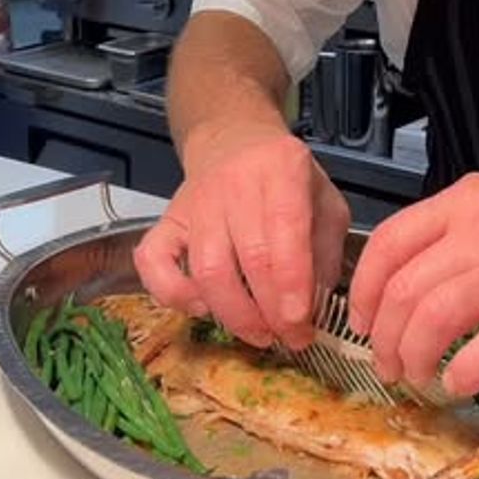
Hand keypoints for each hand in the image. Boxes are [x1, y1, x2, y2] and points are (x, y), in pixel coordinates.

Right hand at [133, 122, 349, 346]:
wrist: (233, 141)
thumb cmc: (282, 177)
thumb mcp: (324, 200)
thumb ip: (325, 250)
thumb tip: (314, 305)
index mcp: (281, 169)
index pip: (285, 230)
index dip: (292, 284)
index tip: (300, 323)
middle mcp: (235, 183)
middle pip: (249, 257)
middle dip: (271, 311)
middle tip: (290, 338)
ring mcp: (196, 203)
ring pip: (207, 269)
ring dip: (234, 314)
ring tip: (259, 333)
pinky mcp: (166, 220)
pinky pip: (154, 262)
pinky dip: (172, 294)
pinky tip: (202, 308)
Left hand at [348, 172, 478, 396]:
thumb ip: (444, 243)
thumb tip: (391, 297)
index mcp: (461, 204)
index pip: (389, 244)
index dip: (364, 292)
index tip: (363, 323)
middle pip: (406, 289)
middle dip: (386, 338)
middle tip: (389, 365)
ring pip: (437, 315)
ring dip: (415, 356)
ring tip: (417, 376)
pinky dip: (465, 372)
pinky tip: (457, 383)